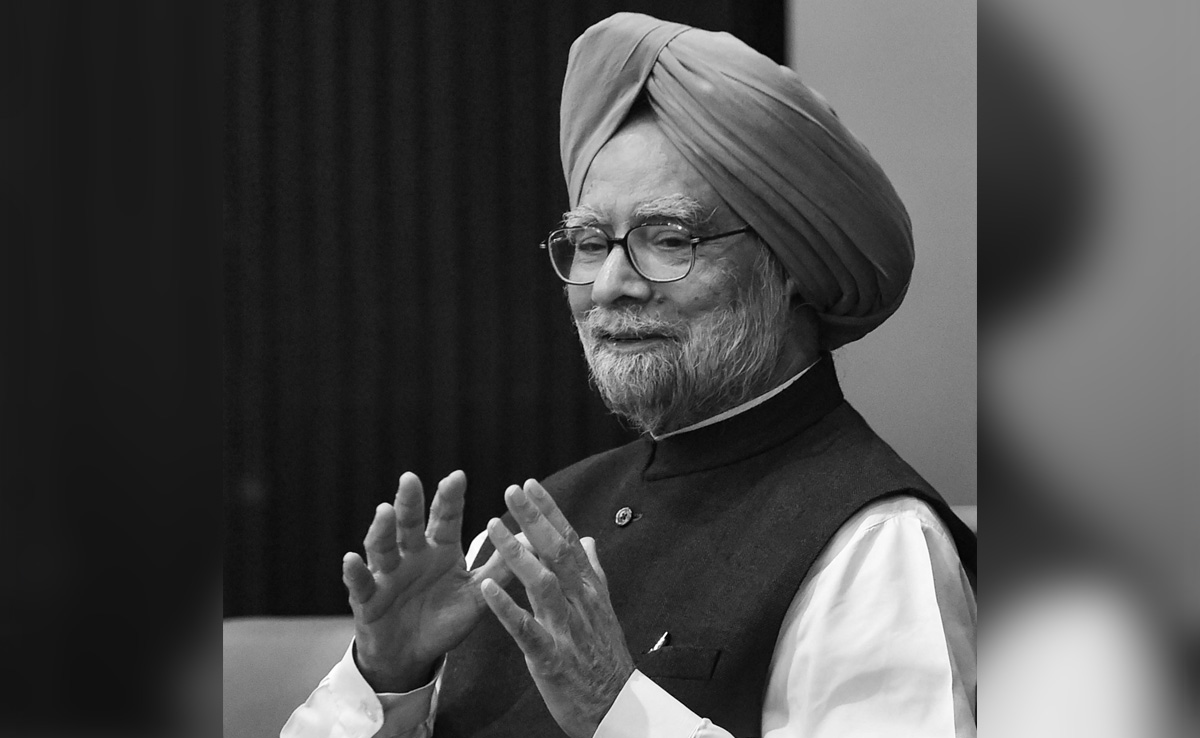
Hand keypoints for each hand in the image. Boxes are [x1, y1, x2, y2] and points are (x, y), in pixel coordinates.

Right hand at [342, 470, 512, 692]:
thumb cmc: (444, 619)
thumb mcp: (476, 595)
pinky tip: (351, 558)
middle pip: (410, 523)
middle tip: (411, 478)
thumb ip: (500, 570)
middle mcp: (412, 554)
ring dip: (382, 529)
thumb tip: (534, 542)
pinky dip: (354, 571)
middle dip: (411, 501)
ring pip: (383, 546)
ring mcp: (387, 574)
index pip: (446, 518)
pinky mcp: (367, 597)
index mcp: (440, 549)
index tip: (458, 476)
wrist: (412, 655)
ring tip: (384, 510)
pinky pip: (359, 582)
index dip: (450, 498)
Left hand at [480, 479, 634, 737]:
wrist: (615, 706)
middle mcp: (580, 602)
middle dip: (534, 520)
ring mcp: (567, 629)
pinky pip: (527, 629)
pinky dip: (506, 608)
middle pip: (557, 551)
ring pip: (543, 583)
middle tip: (511, 490)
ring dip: (517, 554)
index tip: (530, 484)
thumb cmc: (603, 656)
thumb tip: (588, 538)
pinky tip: (486, 588)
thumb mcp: (602, 608)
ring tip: (492, 528)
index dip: (549, 511)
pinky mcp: (552, 657)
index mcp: (588, 588)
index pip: (569, 539)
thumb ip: (592, 570)